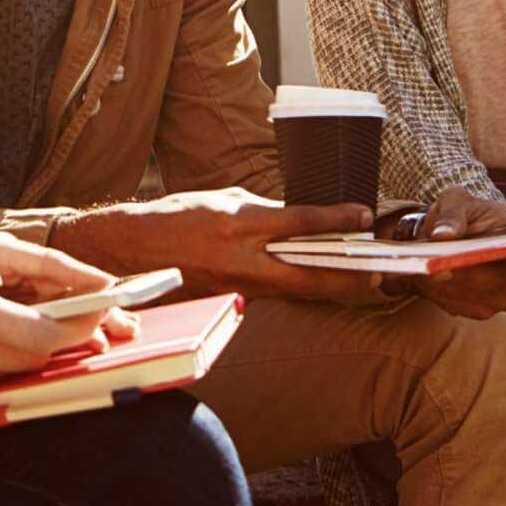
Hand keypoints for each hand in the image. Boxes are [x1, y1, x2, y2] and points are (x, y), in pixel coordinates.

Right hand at [0, 221, 128, 401]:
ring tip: (78, 321)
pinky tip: (19, 333)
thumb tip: (44, 275)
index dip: (83, 324)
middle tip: (115, 316)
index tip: (112, 305)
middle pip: (37, 358)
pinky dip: (8, 356)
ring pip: (16, 370)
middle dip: (78, 336)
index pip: (39, 335)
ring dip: (45, 346)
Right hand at [49, 187, 376, 302]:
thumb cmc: (174, 219)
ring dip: (328, 287)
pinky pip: (271, 297)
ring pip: (293, 291)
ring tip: (358, 283)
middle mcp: (240, 259)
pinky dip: (297, 292)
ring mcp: (235, 287)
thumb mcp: (222, 202)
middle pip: (307, 275)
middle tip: (377, 275)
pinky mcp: (228, 303)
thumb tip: (296, 220)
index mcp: (239, 224)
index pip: (300, 222)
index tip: (364, 217)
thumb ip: (261, 213)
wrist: (129, 252)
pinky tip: (315, 288)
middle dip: (346, 278)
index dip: (337, 220)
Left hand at [398, 192, 505, 319]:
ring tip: (435, 269)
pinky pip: (472, 308)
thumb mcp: (453, 201)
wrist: (445, 238)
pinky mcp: (486, 309)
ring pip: (494, 298)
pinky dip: (450, 297)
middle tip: (448, 264)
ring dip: (463, 287)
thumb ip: (450, 215)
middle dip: (482, 274)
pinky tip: (435, 281)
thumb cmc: (458, 214)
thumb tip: (443, 235)